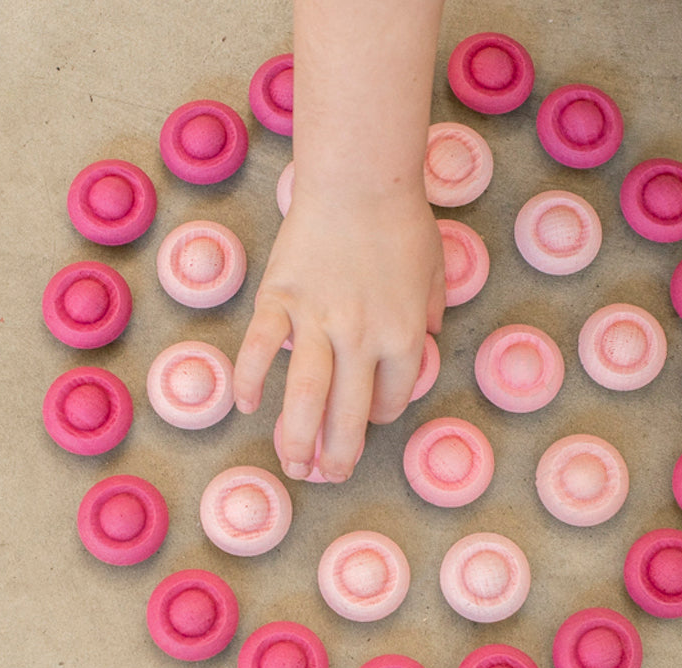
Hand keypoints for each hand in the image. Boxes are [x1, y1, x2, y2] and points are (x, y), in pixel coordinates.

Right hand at [234, 187, 445, 481]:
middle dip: (338, 454)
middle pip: (349, 415)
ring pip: (304, 397)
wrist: (358, 179)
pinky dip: (248, 381)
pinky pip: (259, 351)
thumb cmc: (400, 223)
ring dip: (296, 439)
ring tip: (292, 465)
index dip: (379, 417)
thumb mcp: (435, 271)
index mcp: (403, 337)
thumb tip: (430, 337)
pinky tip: (245, 405)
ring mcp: (317, 322)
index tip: (367, 418)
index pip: (391, 401)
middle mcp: (361, 339)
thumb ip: (434, 312)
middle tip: (327, 475)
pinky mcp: (279, 301)